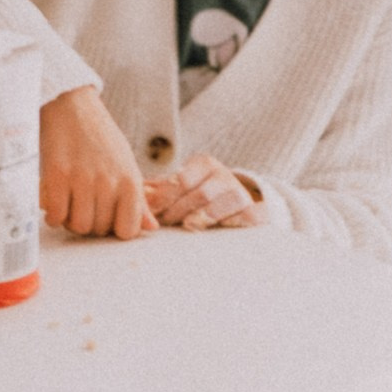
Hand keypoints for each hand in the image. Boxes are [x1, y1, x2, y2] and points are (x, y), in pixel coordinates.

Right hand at [39, 85, 151, 239]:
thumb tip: (151, 227)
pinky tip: (56, 202)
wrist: (73, 107)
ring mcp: (83, 179)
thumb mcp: (126, 165)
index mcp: (130, 181)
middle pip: (99, 230)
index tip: (106, 219)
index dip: (114, 229)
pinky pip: (56, 215)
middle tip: (84, 206)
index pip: (127, 231)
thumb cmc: (100, 138)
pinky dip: (54, 215)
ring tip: (70, 204)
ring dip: (71, 220)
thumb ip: (138, 200)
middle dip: (90, 223)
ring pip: (78, 226)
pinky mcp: (57, 175)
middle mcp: (109, 182)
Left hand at [146, 154, 263, 231]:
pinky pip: (250, 214)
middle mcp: (224, 176)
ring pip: (225, 200)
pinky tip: (225, 227)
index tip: (150, 211)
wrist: (237, 198)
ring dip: (206, 214)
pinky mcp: (255, 209)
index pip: (182, 180)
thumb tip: (136, 194)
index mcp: (204, 164)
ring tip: (189, 225)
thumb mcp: (180, 186)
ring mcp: (241, 193)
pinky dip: (238, 219)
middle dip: (180, 208)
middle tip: (163, 222)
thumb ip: (159, 190)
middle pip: (200, 192)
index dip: (165, 197)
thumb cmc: (198, 192)